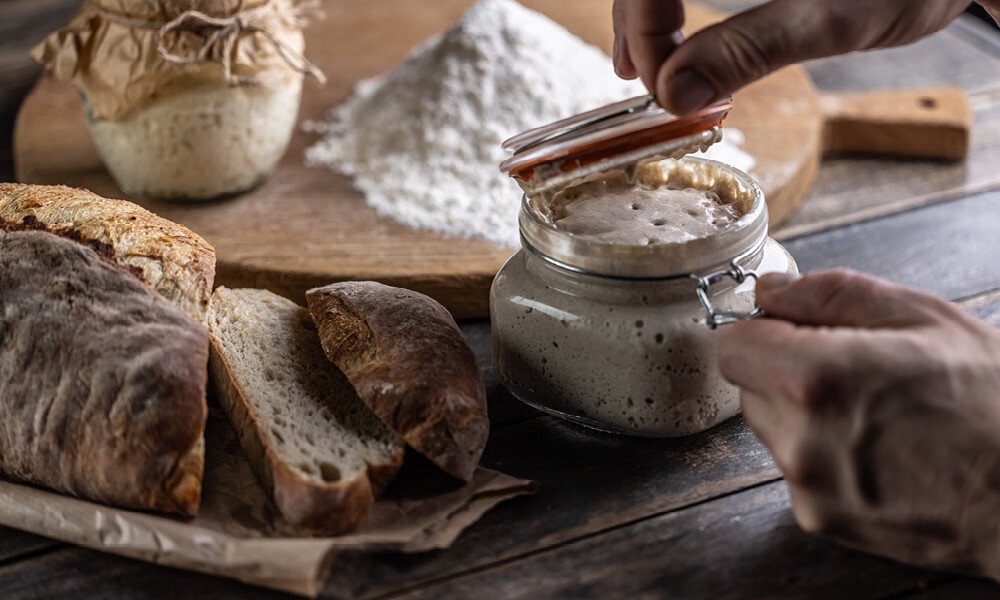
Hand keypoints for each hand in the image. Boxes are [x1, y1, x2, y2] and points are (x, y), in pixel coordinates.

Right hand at [613, 0, 978, 114]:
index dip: (647, 29)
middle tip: (639, 78)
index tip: (661, 86)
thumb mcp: (832, 18)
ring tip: (650, 62)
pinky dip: (678, 2)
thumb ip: (748, 50)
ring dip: (651, 11)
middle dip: (640, 21)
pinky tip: (682, 32)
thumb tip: (675, 93)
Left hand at [719, 269, 999, 576]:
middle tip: (853, 369)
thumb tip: (767, 290)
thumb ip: (831, 294)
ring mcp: (807, 487)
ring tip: (874, 412)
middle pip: (748, 387)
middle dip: (783, 369)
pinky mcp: (820, 520)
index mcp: (817, 379)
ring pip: (770, 429)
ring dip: (801, 413)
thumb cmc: (995, 401)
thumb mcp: (923, 317)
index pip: (731, 346)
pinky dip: (821, 453)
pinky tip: (878, 449)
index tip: (798, 329)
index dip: (762, 329)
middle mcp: (800, 440)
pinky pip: (795, 468)